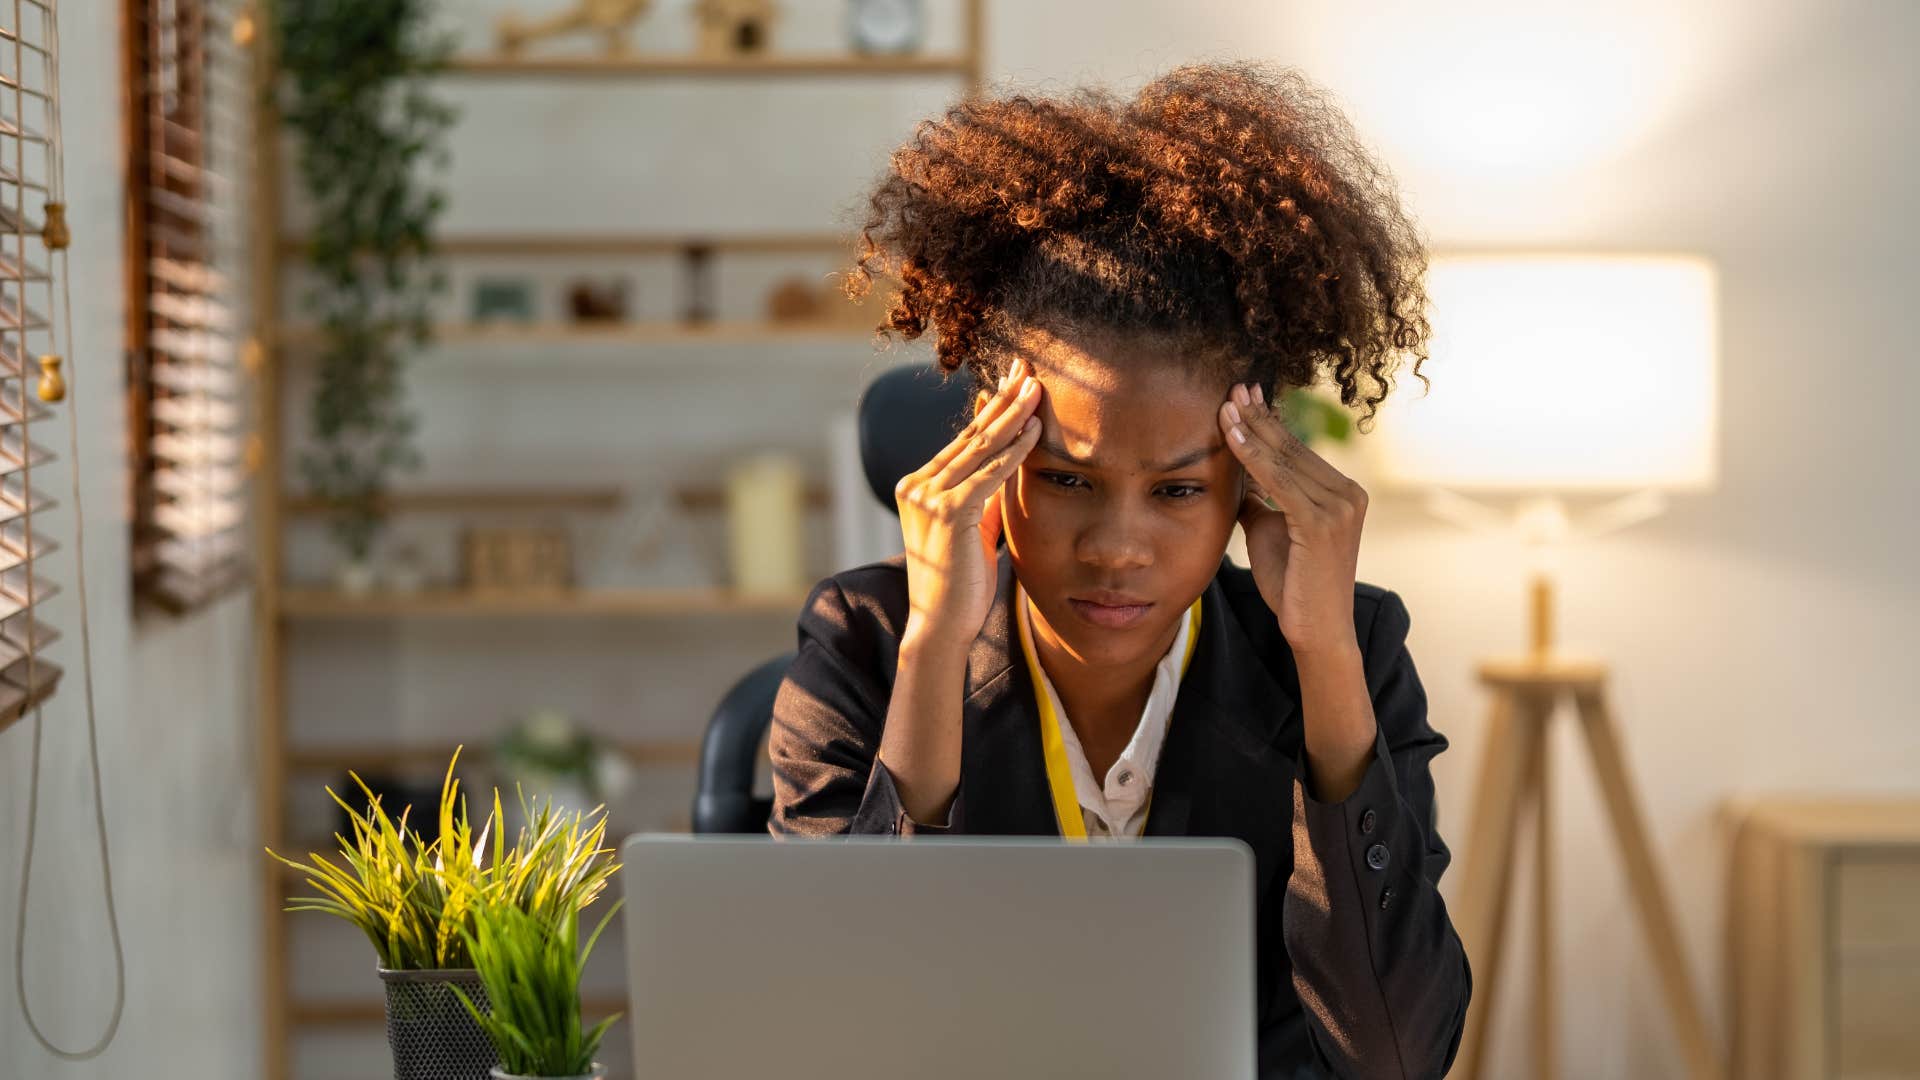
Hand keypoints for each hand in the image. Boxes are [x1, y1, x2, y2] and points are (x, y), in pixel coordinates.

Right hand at [894, 356, 1042, 650]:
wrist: (941, 624)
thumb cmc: (961, 583)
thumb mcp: (973, 529)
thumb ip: (983, 498)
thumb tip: (1007, 469)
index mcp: (919, 486)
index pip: (963, 440)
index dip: (990, 409)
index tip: (1013, 382)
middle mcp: (917, 485)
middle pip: (970, 434)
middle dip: (1002, 399)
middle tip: (1028, 368)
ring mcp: (928, 497)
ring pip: (979, 447)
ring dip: (1012, 415)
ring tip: (1037, 388)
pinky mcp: (946, 512)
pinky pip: (987, 474)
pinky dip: (1013, 451)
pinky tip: (1034, 431)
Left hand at [1218, 382, 1366, 657]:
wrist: (1316, 631)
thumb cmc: (1293, 585)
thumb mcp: (1272, 531)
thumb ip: (1260, 501)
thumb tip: (1237, 475)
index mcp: (1342, 493)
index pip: (1296, 449)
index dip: (1267, 422)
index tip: (1241, 397)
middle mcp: (1348, 494)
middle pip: (1291, 447)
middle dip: (1258, 417)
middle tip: (1231, 388)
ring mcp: (1340, 507)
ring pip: (1285, 459)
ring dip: (1251, 431)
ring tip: (1224, 406)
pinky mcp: (1324, 523)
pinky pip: (1280, 482)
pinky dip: (1253, 458)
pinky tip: (1232, 439)